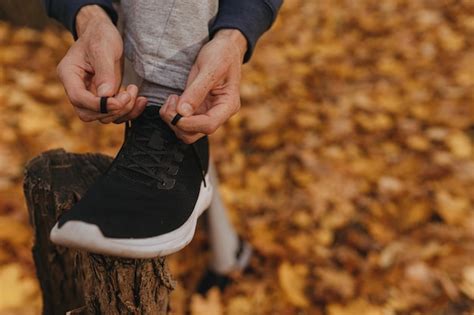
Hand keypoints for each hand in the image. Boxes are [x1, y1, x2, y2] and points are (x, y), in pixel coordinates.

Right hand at [56, 5, 146, 122]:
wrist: (104, 33)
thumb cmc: (100, 36)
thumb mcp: (103, 49)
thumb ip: (104, 72)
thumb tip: (105, 96)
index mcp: (69, 75)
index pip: (78, 98)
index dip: (98, 105)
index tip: (118, 101)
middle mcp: (77, 89)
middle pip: (89, 114)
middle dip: (112, 109)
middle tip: (129, 94)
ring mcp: (91, 96)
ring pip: (104, 117)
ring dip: (123, 110)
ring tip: (134, 90)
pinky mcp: (105, 99)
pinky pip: (115, 114)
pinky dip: (129, 111)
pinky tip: (140, 100)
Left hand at [160, 29, 246, 142]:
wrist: (225, 48)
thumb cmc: (221, 55)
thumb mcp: (210, 68)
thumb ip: (197, 91)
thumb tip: (183, 112)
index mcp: (228, 106)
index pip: (209, 125)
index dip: (189, 123)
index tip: (175, 110)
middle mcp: (219, 114)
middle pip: (196, 134)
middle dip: (178, 123)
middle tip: (170, 101)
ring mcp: (208, 113)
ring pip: (187, 131)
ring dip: (173, 120)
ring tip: (171, 98)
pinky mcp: (198, 110)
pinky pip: (183, 121)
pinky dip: (173, 115)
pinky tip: (173, 99)